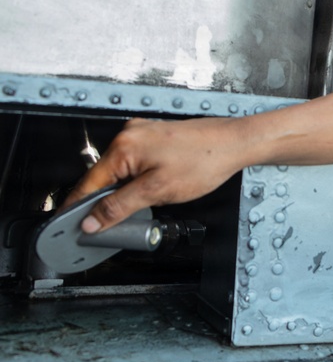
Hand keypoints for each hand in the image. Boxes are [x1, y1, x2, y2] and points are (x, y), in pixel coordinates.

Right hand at [61, 116, 246, 232]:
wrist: (234, 143)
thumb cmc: (204, 162)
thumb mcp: (158, 191)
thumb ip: (120, 206)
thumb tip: (93, 220)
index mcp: (124, 146)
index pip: (89, 183)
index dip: (79, 208)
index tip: (69, 226)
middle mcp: (129, 135)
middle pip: (103, 177)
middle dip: (104, 202)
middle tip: (106, 226)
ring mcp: (142, 134)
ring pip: (119, 171)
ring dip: (122, 192)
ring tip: (138, 207)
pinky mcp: (155, 138)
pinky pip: (134, 163)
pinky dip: (135, 180)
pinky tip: (147, 192)